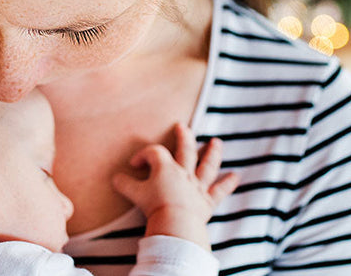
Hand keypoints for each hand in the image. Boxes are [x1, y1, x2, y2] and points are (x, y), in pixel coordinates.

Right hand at [111, 123, 238, 248]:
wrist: (175, 224)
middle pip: (185, 150)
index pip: (154, 153)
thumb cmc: (154, 206)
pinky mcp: (206, 201)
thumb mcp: (134, 194)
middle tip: (183, 126)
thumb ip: (124, 184)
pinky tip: (235, 176)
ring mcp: (197, 186)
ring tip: (217, 142)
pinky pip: (219, 191)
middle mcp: (184, 173)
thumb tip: (115, 178)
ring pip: (207, 166)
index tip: (135, 166)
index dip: (144, 156)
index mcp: (166, 168)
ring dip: (212, 153)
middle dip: (183, 137)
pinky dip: (227, 184)